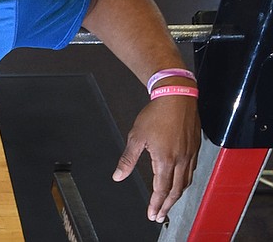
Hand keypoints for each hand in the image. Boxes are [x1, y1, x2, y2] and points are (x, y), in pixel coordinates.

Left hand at [112, 95, 200, 222]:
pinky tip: (180, 183)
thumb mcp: (136, 136)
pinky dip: (185, 182)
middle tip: (160, 216)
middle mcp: (181, 161)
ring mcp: (190, 155)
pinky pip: (192, 171)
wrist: (176, 97)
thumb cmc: (156, 114)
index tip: (152, 214)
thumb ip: (128, 159)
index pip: (161, 189)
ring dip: (177, 196)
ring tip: (169, 204)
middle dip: (167, 206)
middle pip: (176, 191)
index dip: (156, 204)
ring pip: (186, 183)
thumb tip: (118, 176)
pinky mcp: (195, 148)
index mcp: (166, 160)